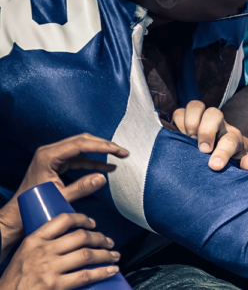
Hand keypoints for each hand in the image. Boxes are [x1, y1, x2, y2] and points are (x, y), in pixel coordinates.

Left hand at [0, 134, 127, 251]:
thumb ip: (81, 187)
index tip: (117, 151)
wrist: (18, 214)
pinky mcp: (56, 163)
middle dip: (104, 146)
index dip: (101, 146)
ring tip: (119, 156)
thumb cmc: (34, 206)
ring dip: (100, 152)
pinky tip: (107, 168)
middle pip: (82, 141)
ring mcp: (52, 156)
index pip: (80, 144)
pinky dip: (92, 162)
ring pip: (81, 147)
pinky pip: (78, 158)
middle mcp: (49, 152)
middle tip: (122, 152)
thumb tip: (104, 177)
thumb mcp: (60, 197)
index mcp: (48, 156)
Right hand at [0, 213, 119, 289]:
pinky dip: (102, 272)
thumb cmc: (17, 279)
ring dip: (106, 254)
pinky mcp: (54, 285)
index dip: (83, 219)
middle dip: (100, 238)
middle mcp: (42, 251)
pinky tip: (111, 270)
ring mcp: (49, 269)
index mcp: (34, 240)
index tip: (93, 224)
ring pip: (86, 254)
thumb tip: (71, 239)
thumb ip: (44, 245)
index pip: (63, 220)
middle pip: (80, 237)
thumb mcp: (24, 254)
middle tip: (109, 242)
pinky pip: (85, 275)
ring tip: (114, 256)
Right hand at [172, 101, 247, 170]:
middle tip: (202, 149)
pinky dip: (176, 123)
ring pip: (195, 106)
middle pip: (214, 113)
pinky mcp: (185, 121)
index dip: (222, 153)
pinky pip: (178, 113)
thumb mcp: (239, 166)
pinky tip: (175, 138)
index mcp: (232, 137)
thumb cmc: (228, 163)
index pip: (229, 141)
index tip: (215, 166)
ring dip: (189, 121)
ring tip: (187, 139)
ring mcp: (201, 120)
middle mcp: (218, 125)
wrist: (216, 155)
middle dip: (206, 130)